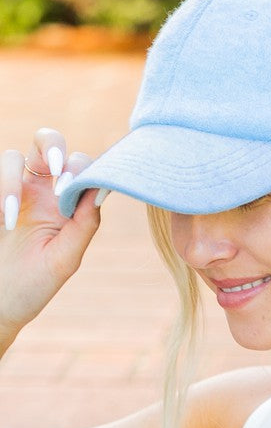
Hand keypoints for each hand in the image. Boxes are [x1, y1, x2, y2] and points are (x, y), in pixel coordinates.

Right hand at [0, 128, 101, 343]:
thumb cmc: (34, 286)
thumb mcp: (65, 258)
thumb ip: (86, 223)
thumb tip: (103, 187)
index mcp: (63, 202)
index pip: (78, 165)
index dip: (78, 167)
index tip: (70, 188)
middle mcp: (36, 190)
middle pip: (46, 142)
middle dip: (51, 145)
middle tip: (54, 168)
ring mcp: (8, 191)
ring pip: (10, 156)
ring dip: (9, 182)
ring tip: (8, 216)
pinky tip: (1, 220)